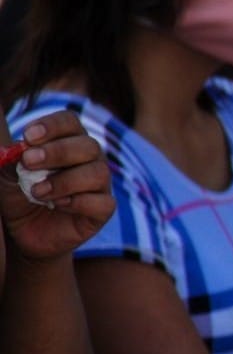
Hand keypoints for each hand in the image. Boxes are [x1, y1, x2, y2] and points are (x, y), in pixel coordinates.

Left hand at [0, 112, 114, 262]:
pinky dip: (77, 202)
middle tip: (28, 162)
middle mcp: (89, 159)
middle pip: (88, 145)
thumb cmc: (19, 195)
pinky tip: (56, 206)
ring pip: (97, 173)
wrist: (24, 231)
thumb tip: (20, 147)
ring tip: (37, 192)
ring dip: (64, 181)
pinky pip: (102, 202)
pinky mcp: (103, 209)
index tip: (28, 136)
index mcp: (68, 141)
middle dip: (57, 152)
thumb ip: (14, 158)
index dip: (52, 126)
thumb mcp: (8, 174)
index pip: (70, 122)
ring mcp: (100, 184)